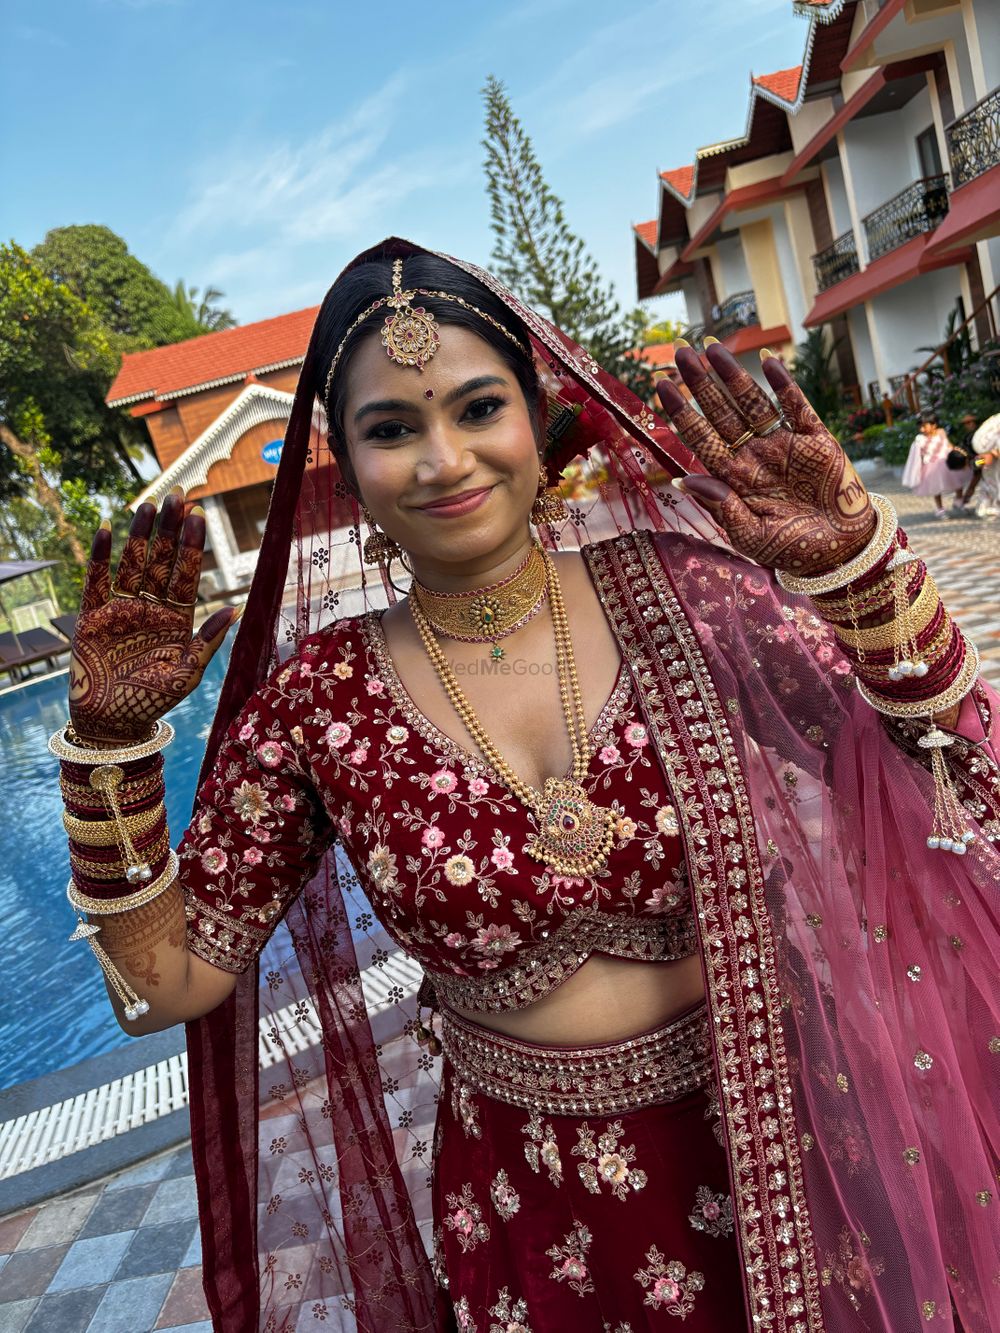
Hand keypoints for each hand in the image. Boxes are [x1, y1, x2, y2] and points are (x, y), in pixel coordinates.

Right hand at [69, 492, 238, 744]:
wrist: (112, 723)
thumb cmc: (152, 702)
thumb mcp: (186, 673)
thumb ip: (208, 640)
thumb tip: (237, 609)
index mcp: (176, 619)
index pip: (186, 574)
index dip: (192, 546)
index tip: (199, 514)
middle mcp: (150, 609)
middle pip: (160, 561)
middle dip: (169, 530)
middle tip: (177, 495)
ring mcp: (121, 610)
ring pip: (131, 565)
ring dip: (139, 535)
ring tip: (148, 504)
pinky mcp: (92, 617)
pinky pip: (96, 581)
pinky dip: (101, 556)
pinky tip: (108, 529)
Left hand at [656, 343, 875, 576]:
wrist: (840, 550)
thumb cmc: (791, 548)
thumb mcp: (750, 536)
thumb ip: (722, 507)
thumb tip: (683, 480)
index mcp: (734, 478)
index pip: (701, 438)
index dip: (682, 412)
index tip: (661, 385)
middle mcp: (754, 455)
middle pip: (721, 412)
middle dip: (701, 384)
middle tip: (680, 353)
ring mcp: (783, 444)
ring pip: (753, 403)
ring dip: (734, 376)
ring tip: (712, 348)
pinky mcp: (816, 439)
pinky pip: (797, 406)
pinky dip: (783, 384)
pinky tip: (767, 360)